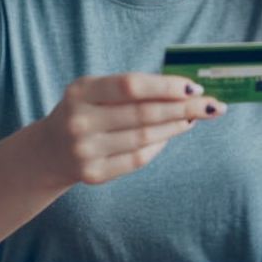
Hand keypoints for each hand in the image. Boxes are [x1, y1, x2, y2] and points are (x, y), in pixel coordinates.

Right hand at [37, 73, 223, 186]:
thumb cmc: (86, 111)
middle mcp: (79, 121)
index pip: (131, 86)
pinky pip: (138, 159)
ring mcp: (85, 151)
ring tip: (195, 116)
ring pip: (145, 137)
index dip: (166, 86)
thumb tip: (186, 88)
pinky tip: (172, 134)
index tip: (194, 87)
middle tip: (212, 105)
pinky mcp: (94, 174)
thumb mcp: (96, 91)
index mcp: (81, 91)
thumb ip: (133, 88)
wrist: (49, 151)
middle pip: (144, 114)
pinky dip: (159, 145)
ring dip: (177, 126)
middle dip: (184, 108)